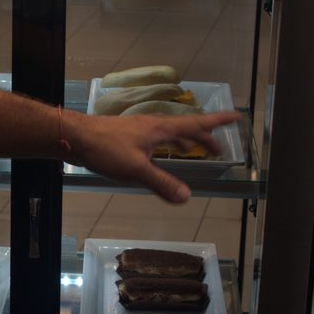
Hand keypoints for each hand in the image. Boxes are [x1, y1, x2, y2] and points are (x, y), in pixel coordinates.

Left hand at [64, 108, 241, 203]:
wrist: (77, 137)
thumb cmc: (106, 149)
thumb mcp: (137, 169)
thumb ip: (162, 182)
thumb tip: (187, 197)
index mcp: (161, 128)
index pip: (197, 123)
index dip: (218, 121)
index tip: (236, 117)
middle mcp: (155, 125)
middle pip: (186, 128)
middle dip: (204, 137)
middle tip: (217, 150)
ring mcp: (142, 129)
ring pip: (171, 133)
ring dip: (186, 142)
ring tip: (194, 152)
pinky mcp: (131, 136)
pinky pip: (158, 138)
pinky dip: (168, 145)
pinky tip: (161, 155)